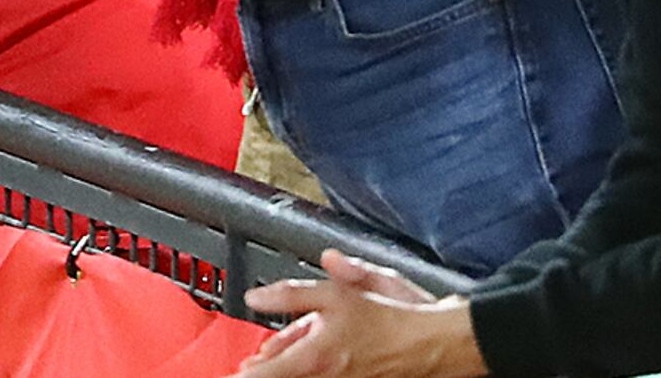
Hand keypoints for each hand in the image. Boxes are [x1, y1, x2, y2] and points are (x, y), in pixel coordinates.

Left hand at [242, 252, 479, 377]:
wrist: (432, 342)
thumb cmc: (393, 317)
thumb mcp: (341, 291)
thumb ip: (295, 293)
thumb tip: (258, 296)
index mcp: (315, 357)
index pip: (265, 373)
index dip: (243, 376)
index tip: (228, 375)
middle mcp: (323, 376)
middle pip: (280, 374)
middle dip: (261, 367)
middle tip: (244, 365)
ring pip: (298, 371)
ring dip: (281, 363)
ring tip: (265, 357)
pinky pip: (317, 372)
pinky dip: (303, 362)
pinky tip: (299, 350)